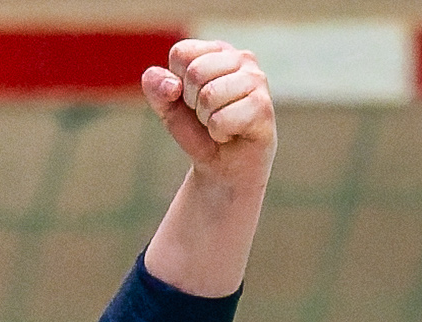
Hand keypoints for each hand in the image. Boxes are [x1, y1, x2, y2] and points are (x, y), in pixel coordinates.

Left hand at [142, 40, 275, 185]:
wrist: (222, 170)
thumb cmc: (199, 133)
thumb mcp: (169, 109)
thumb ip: (158, 89)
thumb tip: (171, 85)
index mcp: (217, 51)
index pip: (181, 53)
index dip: (176, 85)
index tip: (190, 101)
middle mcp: (241, 58)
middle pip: (196, 72)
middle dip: (192, 103)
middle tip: (206, 116)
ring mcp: (256, 80)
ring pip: (210, 94)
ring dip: (207, 120)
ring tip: (220, 125)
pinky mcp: (263, 106)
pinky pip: (222, 119)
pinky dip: (219, 133)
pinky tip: (231, 134)